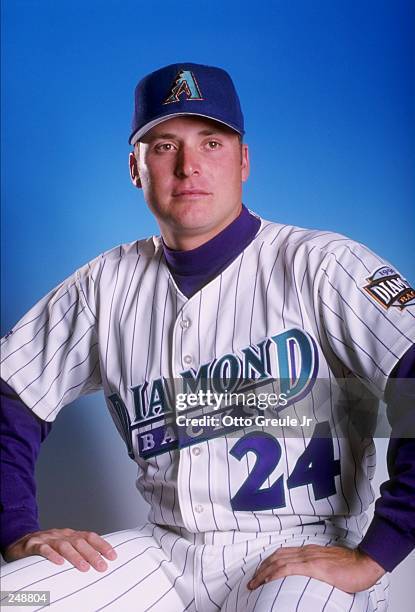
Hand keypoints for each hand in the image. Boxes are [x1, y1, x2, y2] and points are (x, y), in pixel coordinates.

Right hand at [4, 528, 116, 571]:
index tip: (113, 556)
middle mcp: (61, 534)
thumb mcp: (64, 545)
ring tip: (84, 568)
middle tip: (102, 566)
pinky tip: (58, 563)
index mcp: (70, 534)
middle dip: (92, 554)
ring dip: (75, 556)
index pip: (89, 537)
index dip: (102, 545)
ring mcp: (48, 538)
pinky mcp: (33, 544)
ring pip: (64, 545)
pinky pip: (43, 549)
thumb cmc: (46, 546)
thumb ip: (77, 551)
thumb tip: (98, 561)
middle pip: (79, 542)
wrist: (20, 541)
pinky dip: (51, 555)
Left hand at [247, 545, 384, 593]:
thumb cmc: (351, 566)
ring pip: (279, 561)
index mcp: (309, 552)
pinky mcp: (314, 566)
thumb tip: (310, 579)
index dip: (269, 562)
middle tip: (252, 580)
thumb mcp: (329, 565)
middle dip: (262, 568)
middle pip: (277, 556)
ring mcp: (309, 558)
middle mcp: (306, 552)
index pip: (283, 553)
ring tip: (255, 583)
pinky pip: (290, 568)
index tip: (260, 572)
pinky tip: (269, 580)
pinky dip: (276, 573)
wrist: (364, 563)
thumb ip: (317, 568)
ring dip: (264, 572)